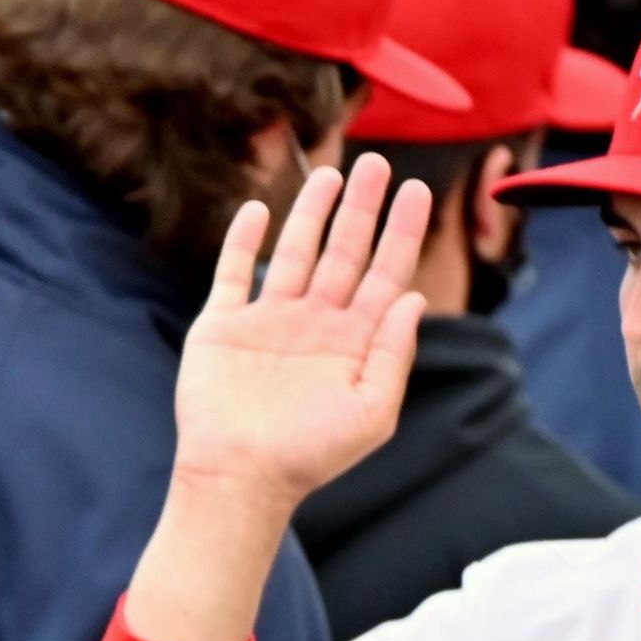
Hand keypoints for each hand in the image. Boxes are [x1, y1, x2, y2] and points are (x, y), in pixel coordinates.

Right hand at [122, 159, 427, 640]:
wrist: (239, 478)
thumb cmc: (309, 456)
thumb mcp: (372, 412)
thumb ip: (395, 354)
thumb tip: (414, 298)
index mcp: (353, 343)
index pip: (385, 275)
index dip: (402, 233)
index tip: (418, 191)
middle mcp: (313, 325)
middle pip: (344, 252)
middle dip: (362, 208)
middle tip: (377, 162)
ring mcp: (268, 322)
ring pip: (295, 251)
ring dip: (312, 212)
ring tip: (330, 172)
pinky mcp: (222, 326)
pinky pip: (234, 272)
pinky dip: (244, 240)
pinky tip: (257, 208)